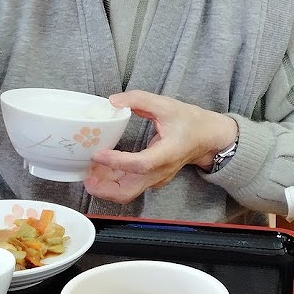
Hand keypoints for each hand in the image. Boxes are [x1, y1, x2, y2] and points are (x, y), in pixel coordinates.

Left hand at [83, 90, 237, 203]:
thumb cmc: (189, 122)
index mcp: (168, 153)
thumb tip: (113, 101)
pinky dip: (111, 184)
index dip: (118, 162)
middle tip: (86, 177)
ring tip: (87, 174)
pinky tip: (98, 171)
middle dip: (105, 189)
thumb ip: (140, 99)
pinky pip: (129, 188)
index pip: (141, 164)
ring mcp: (155, 179)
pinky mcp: (150, 180)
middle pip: (129, 191)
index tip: (98, 155)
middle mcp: (160, 172)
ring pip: (127, 193)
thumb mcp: (167, 104)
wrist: (207, 139)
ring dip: (105, 188)